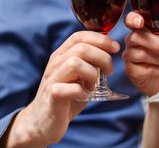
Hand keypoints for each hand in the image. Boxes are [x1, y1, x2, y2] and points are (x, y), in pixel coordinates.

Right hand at [0, 31, 119, 146]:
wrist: (43, 122)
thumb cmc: (66, 97)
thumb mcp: (79, 75)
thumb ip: (90, 62)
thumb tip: (110, 49)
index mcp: (61, 55)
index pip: (80, 36)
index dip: (101, 39)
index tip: (115, 48)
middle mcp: (55, 63)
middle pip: (82, 48)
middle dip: (102, 57)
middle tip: (109, 71)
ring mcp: (52, 79)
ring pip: (75, 63)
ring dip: (91, 73)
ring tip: (93, 85)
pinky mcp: (52, 96)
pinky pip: (70, 88)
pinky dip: (82, 92)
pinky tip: (84, 96)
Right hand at [122, 1, 158, 96]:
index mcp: (143, 29)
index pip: (131, 19)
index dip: (133, 19)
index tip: (140, 22)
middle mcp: (133, 40)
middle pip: (138, 37)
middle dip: (158, 44)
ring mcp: (130, 56)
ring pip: (142, 53)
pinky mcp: (132, 71)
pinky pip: (145, 69)